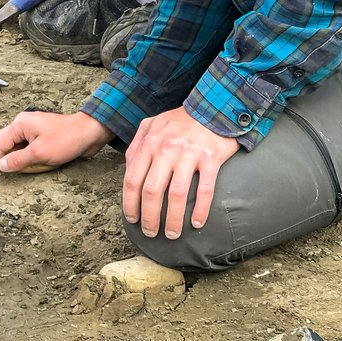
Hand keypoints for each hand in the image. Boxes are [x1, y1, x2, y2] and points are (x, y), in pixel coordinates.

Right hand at [0, 110, 113, 174]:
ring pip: (17, 148)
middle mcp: (24, 125)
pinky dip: (29, 158)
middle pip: (5, 144)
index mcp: (20, 125)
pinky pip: (28, 149)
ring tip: (27, 169)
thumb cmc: (66, 140)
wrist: (89, 133)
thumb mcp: (39, 154)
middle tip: (0, 174)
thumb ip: (17, 160)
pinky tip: (35, 165)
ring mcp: (33, 131)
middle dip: (4, 160)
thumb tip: (0, 166)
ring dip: (19, 160)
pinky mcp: (41, 137)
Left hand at [122, 107, 238, 239]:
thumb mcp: (152, 125)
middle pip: (152, 191)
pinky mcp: (211, 158)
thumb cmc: (180, 120)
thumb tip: (128, 169)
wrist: (213, 106)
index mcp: (149, 143)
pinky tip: (197, 223)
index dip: (130, 204)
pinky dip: (200, 210)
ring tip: (172, 234)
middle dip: (149, 217)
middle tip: (150, 232)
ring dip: (173, 220)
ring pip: (177, 195)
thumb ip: (137, 145)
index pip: (133, 180)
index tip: (132, 219)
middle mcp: (166, 149)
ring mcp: (189, 154)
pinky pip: (205, 190)